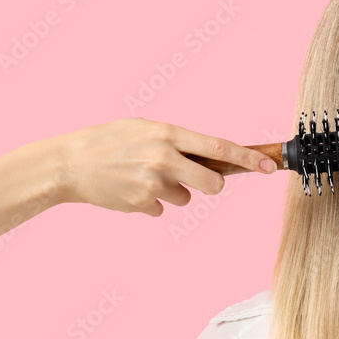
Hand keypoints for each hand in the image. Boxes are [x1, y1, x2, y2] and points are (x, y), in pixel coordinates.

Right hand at [55, 118, 276, 216]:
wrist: (69, 163)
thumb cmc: (110, 142)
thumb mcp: (146, 129)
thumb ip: (178, 142)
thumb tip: (215, 159)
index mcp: (168, 133)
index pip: (219, 147)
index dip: (248, 159)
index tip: (269, 166)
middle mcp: (164, 157)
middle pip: (213, 183)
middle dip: (212, 185)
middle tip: (196, 179)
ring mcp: (153, 183)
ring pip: (185, 198)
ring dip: (172, 191)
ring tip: (143, 177)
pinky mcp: (142, 203)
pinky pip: (162, 208)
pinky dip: (150, 202)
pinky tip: (129, 188)